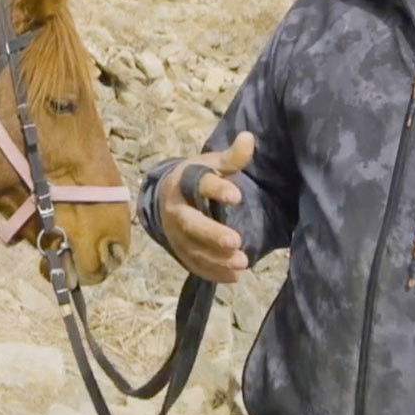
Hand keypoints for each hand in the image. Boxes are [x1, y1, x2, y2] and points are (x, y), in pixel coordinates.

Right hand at [156, 132, 254, 283]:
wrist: (166, 197)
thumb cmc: (195, 178)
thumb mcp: (210, 164)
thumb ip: (231, 157)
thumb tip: (248, 137)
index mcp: (183, 182)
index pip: (199, 184)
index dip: (217, 189)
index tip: (237, 195)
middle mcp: (175, 210)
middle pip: (192, 224)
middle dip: (213, 234)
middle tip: (236, 241)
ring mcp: (175, 234)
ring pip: (193, 249)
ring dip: (217, 259)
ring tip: (242, 263)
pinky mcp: (179, 251)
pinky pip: (193, 265)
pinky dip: (212, 273)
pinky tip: (233, 277)